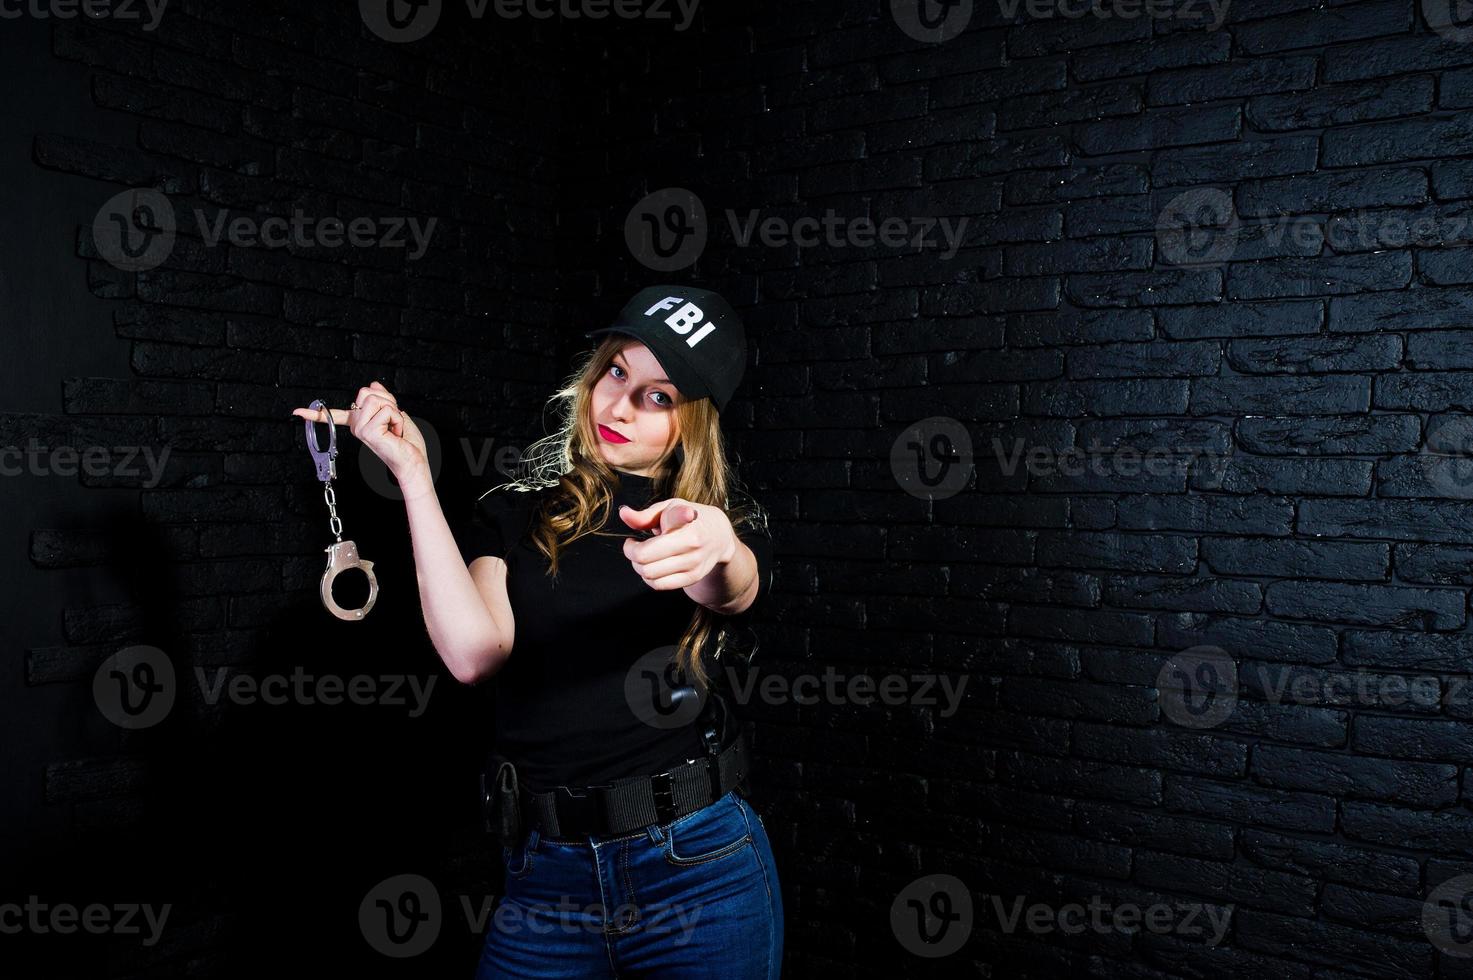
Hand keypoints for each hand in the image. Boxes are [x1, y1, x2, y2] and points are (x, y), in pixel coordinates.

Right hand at [290, 381, 427, 480]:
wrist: (414, 460)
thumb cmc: (406, 442)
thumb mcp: (395, 413)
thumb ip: (383, 398)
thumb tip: (374, 384)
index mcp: (359, 422)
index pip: (335, 414)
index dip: (315, 413)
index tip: (296, 412)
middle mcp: (356, 426)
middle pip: (367, 391)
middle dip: (387, 401)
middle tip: (393, 421)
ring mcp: (360, 430)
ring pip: (376, 399)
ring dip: (394, 411)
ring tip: (394, 428)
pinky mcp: (368, 432)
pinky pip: (386, 410)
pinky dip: (397, 419)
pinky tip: (395, 433)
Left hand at [618, 497, 737, 590]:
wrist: (717, 536)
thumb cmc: (685, 519)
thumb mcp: (668, 508)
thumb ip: (645, 514)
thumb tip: (623, 513)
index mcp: (686, 517)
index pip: (682, 516)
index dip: (684, 515)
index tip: (688, 514)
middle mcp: (693, 540)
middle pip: (644, 556)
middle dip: (631, 552)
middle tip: (633, 545)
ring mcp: (694, 561)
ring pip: (649, 573)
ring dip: (638, 566)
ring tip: (643, 555)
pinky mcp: (693, 577)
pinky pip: (659, 585)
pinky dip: (648, 578)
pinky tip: (651, 566)